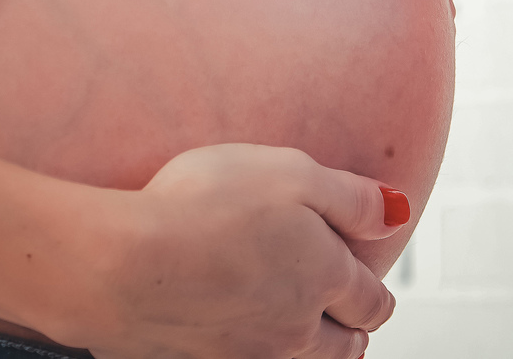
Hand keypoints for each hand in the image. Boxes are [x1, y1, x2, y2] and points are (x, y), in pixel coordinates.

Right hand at [59, 145, 406, 358]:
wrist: (117, 264)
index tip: (368, 284)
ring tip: (299, 327)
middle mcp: (295, 328)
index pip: (372, 301)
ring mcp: (247, 353)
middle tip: (346, 314)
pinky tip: (236, 327)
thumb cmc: (203, 207)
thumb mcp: (294, 173)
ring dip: (308, 346)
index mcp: (326, 277)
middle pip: (344, 346)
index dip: (373, 291)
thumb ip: (353, 197)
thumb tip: (395, 214)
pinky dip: (253, 350)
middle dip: (350, 328)